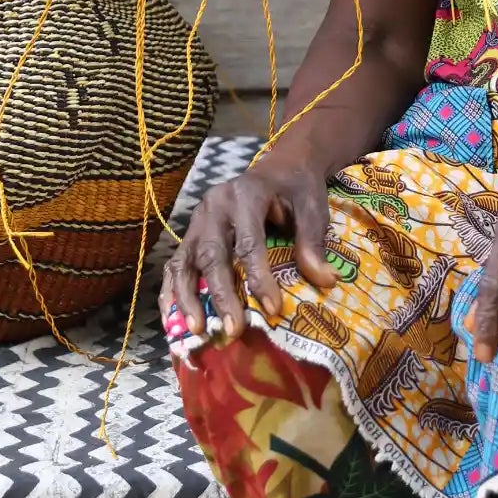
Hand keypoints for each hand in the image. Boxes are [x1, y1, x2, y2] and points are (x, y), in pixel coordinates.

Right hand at [160, 151, 336, 342]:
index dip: (259, 278)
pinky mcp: (191, 233)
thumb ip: (312, 242)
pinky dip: (172, 291)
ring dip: (188, 298)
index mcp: (245, 194)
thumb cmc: (296, 189)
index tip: (274, 310)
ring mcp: (198, 219)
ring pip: (185, 261)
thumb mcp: (311, 207)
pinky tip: (176, 318)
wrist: (281, 166)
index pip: (249, 242)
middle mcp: (215, 205)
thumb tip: (324, 282)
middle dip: (221, 295)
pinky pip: (176, 263)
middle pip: (211, 254)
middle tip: (232, 330)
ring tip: (198, 331)